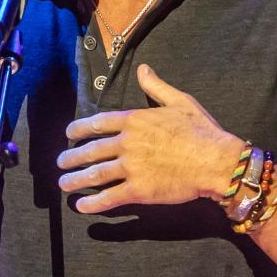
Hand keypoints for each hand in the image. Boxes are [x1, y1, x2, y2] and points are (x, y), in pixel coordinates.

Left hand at [56, 64, 244, 213]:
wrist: (216, 161)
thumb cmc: (201, 131)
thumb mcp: (180, 101)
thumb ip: (156, 87)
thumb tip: (142, 69)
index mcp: (134, 120)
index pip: (98, 123)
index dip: (79, 129)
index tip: (69, 134)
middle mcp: (127, 143)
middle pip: (91, 150)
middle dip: (72, 157)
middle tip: (61, 163)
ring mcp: (131, 168)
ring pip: (95, 175)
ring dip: (75, 180)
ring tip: (64, 184)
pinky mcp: (139, 191)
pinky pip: (109, 198)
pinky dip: (93, 203)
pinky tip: (81, 206)